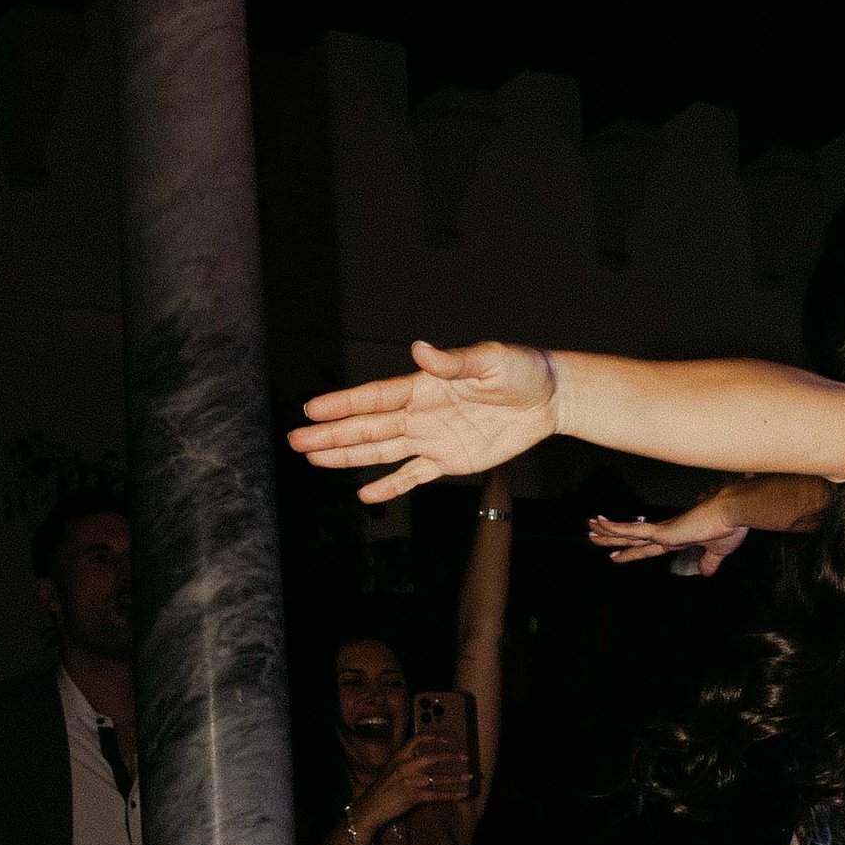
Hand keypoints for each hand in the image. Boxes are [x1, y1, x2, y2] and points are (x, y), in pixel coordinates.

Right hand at [291, 340, 557, 500]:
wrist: (549, 398)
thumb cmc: (520, 370)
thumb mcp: (490, 360)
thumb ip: (453, 360)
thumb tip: (421, 348)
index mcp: (423, 386)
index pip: (375, 398)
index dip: (343, 405)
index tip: (311, 409)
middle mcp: (420, 413)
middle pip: (368, 427)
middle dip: (331, 434)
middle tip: (296, 440)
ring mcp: (432, 438)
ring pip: (381, 451)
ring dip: (348, 456)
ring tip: (315, 460)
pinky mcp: (449, 460)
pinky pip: (414, 476)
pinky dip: (390, 486)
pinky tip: (365, 496)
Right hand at [350, 736, 471, 832]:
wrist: (369, 808)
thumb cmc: (380, 791)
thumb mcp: (389, 771)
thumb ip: (404, 765)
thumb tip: (421, 761)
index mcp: (397, 758)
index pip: (415, 740)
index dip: (431, 738)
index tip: (445, 739)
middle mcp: (404, 767)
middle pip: (431, 758)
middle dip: (450, 757)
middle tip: (465, 758)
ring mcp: (409, 782)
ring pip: (437, 778)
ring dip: (456, 778)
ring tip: (469, 777)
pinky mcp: (413, 797)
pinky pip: (436, 795)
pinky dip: (451, 795)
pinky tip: (461, 794)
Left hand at [589, 502, 750, 577]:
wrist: (733, 513)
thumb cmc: (729, 528)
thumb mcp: (718, 552)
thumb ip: (709, 562)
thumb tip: (705, 573)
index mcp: (678, 539)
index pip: (649, 547)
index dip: (632, 551)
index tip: (617, 553)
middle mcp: (666, 533)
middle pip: (633, 538)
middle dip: (612, 538)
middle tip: (593, 535)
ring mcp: (663, 531)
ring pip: (628, 532)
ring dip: (607, 531)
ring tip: (589, 529)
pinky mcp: (664, 531)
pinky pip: (633, 530)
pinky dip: (616, 528)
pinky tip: (601, 525)